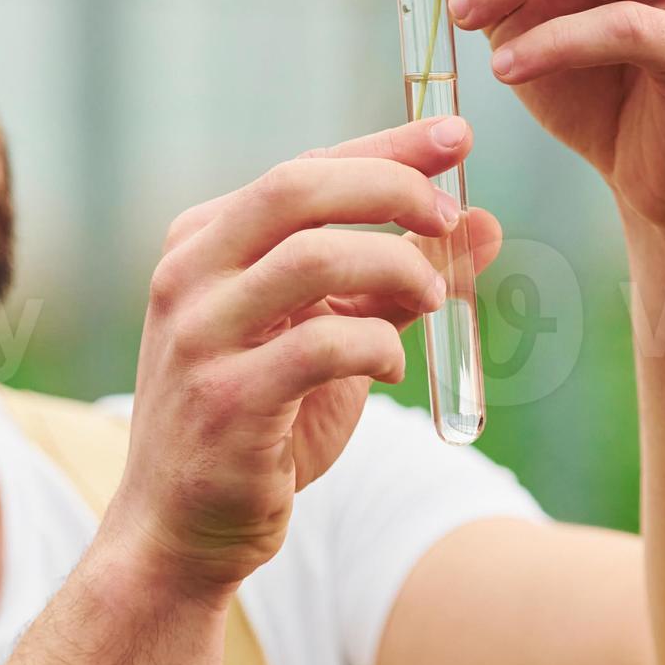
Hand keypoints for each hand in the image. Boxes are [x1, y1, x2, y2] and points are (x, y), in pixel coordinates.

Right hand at [105, 117, 504, 597]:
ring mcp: (199, 336)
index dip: (386, 146)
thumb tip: (481, 223)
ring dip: (395, 269)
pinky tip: (393, 369)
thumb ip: (392, 279)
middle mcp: (188, 276)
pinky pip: (324, 344)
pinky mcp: (228, 398)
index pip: (302, 169)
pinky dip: (379, 345)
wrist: (182, 529)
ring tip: (428, 300)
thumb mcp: (328, 335)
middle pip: (297, 188)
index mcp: (202, 244)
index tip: (456, 135)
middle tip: (450, 214)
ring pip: (313, 256)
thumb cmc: (259, 424)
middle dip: (389, 186)